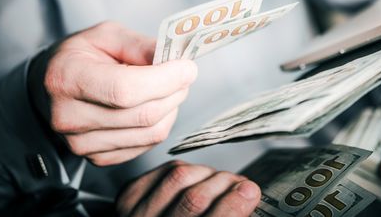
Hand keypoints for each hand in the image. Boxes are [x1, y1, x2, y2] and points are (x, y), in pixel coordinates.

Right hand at [28, 21, 197, 165]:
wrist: (51, 88)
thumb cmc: (81, 57)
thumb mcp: (107, 35)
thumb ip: (141, 46)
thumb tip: (175, 60)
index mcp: (67, 78)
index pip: (125, 90)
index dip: (165, 80)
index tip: (187, 67)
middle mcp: (69, 117)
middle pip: (144, 115)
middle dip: (175, 91)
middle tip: (183, 75)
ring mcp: (81, 143)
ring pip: (151, 133)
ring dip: (171, 108)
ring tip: (167, 88)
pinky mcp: (98, 158)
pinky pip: (147, 145)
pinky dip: (160, 124)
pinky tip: (152, 106)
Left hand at [116, 160, 260, 216]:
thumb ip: (227, 216)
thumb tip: (248, 195)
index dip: (233, 205)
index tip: (250, 191)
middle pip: (193, 198)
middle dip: (224, 185)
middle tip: (240, 184)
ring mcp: (136, 213)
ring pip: (180, 175)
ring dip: (207, 174)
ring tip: (218, 182)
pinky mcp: (129, 196)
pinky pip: (165, 168)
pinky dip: (187, 169)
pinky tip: (196, 179)